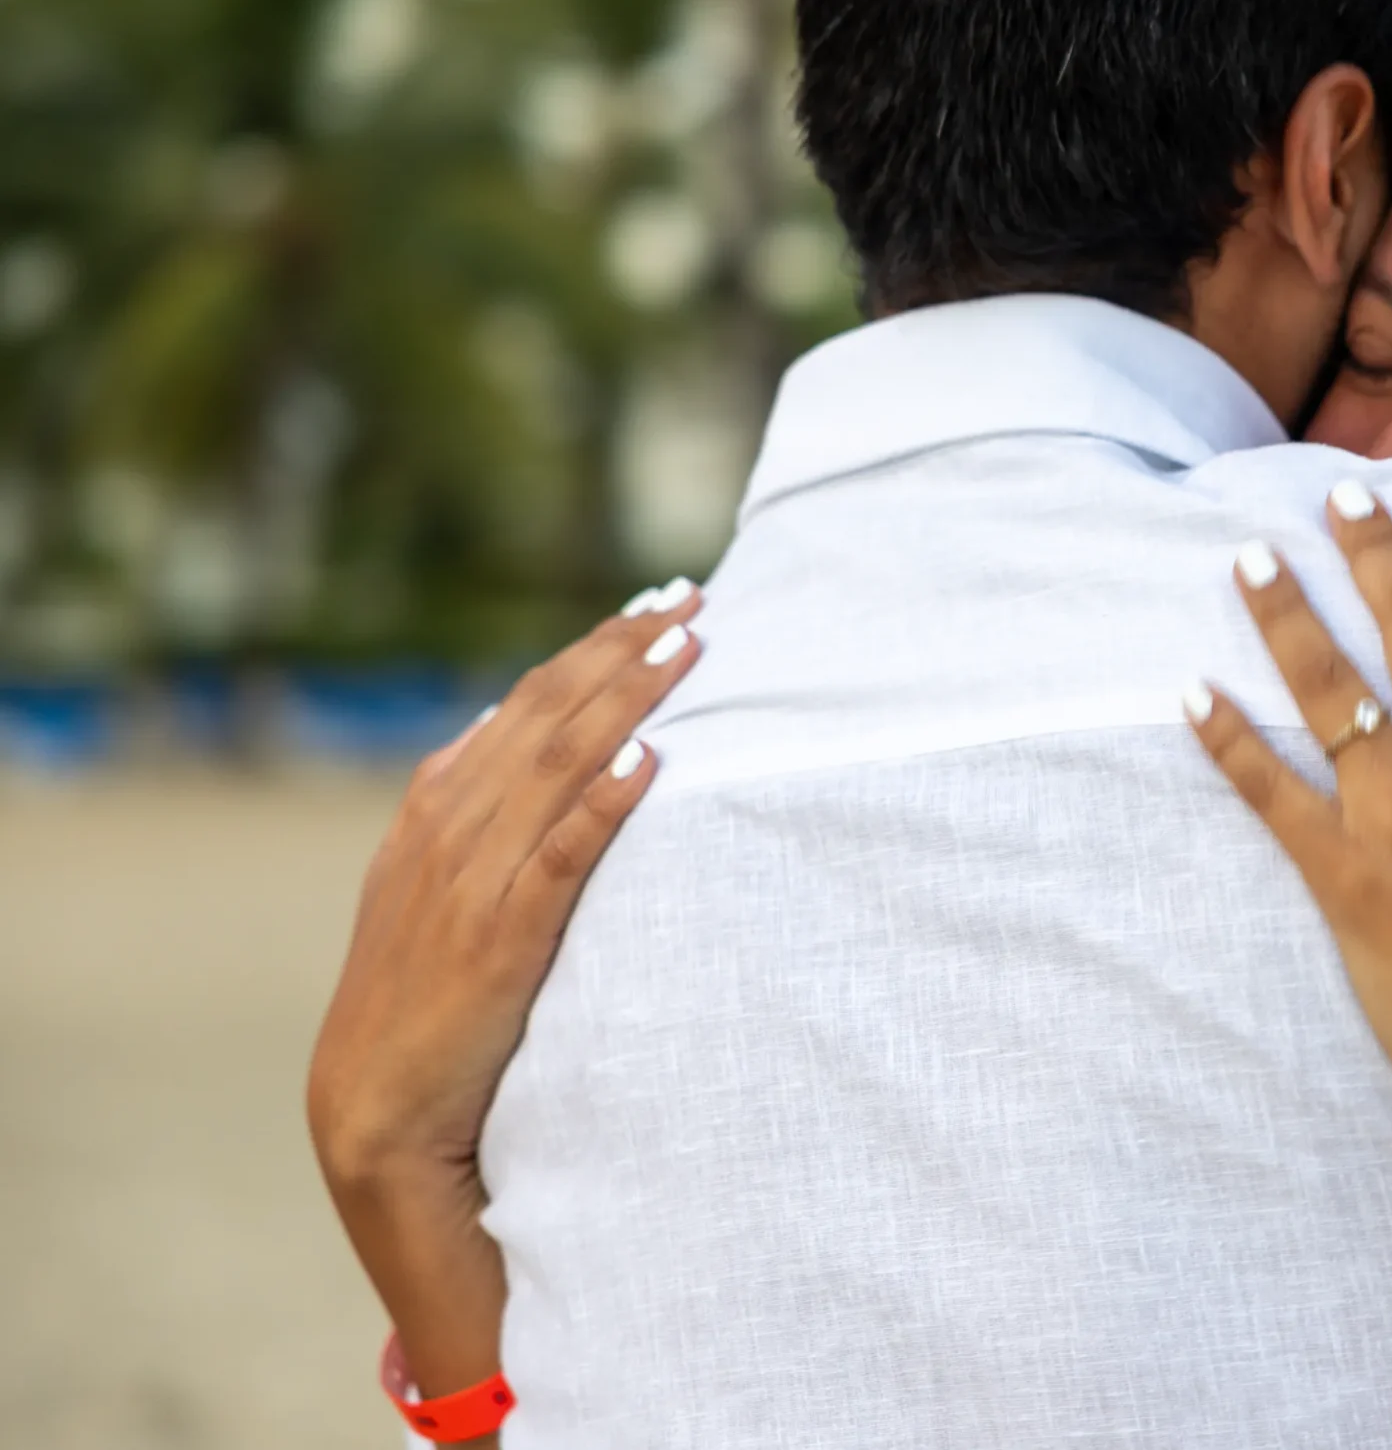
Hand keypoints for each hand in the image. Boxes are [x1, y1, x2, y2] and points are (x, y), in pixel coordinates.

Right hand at [306, 582, 704, 1405]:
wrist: (377, 1113)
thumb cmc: (423, 1002)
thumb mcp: (433, 889)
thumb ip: (471, 812)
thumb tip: (501, 728)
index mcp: (438, 806)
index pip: (528, 701)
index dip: (595, 648)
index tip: (657, 603)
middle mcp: (452, 827)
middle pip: (550, 715)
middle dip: (623, 653)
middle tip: (693, 601)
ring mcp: (473, 881)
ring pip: (559, 766)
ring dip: (626, 702)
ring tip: (686, 650)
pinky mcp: (501, 941)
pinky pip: (561, 857)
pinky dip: (604, 804)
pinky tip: (650, 763)